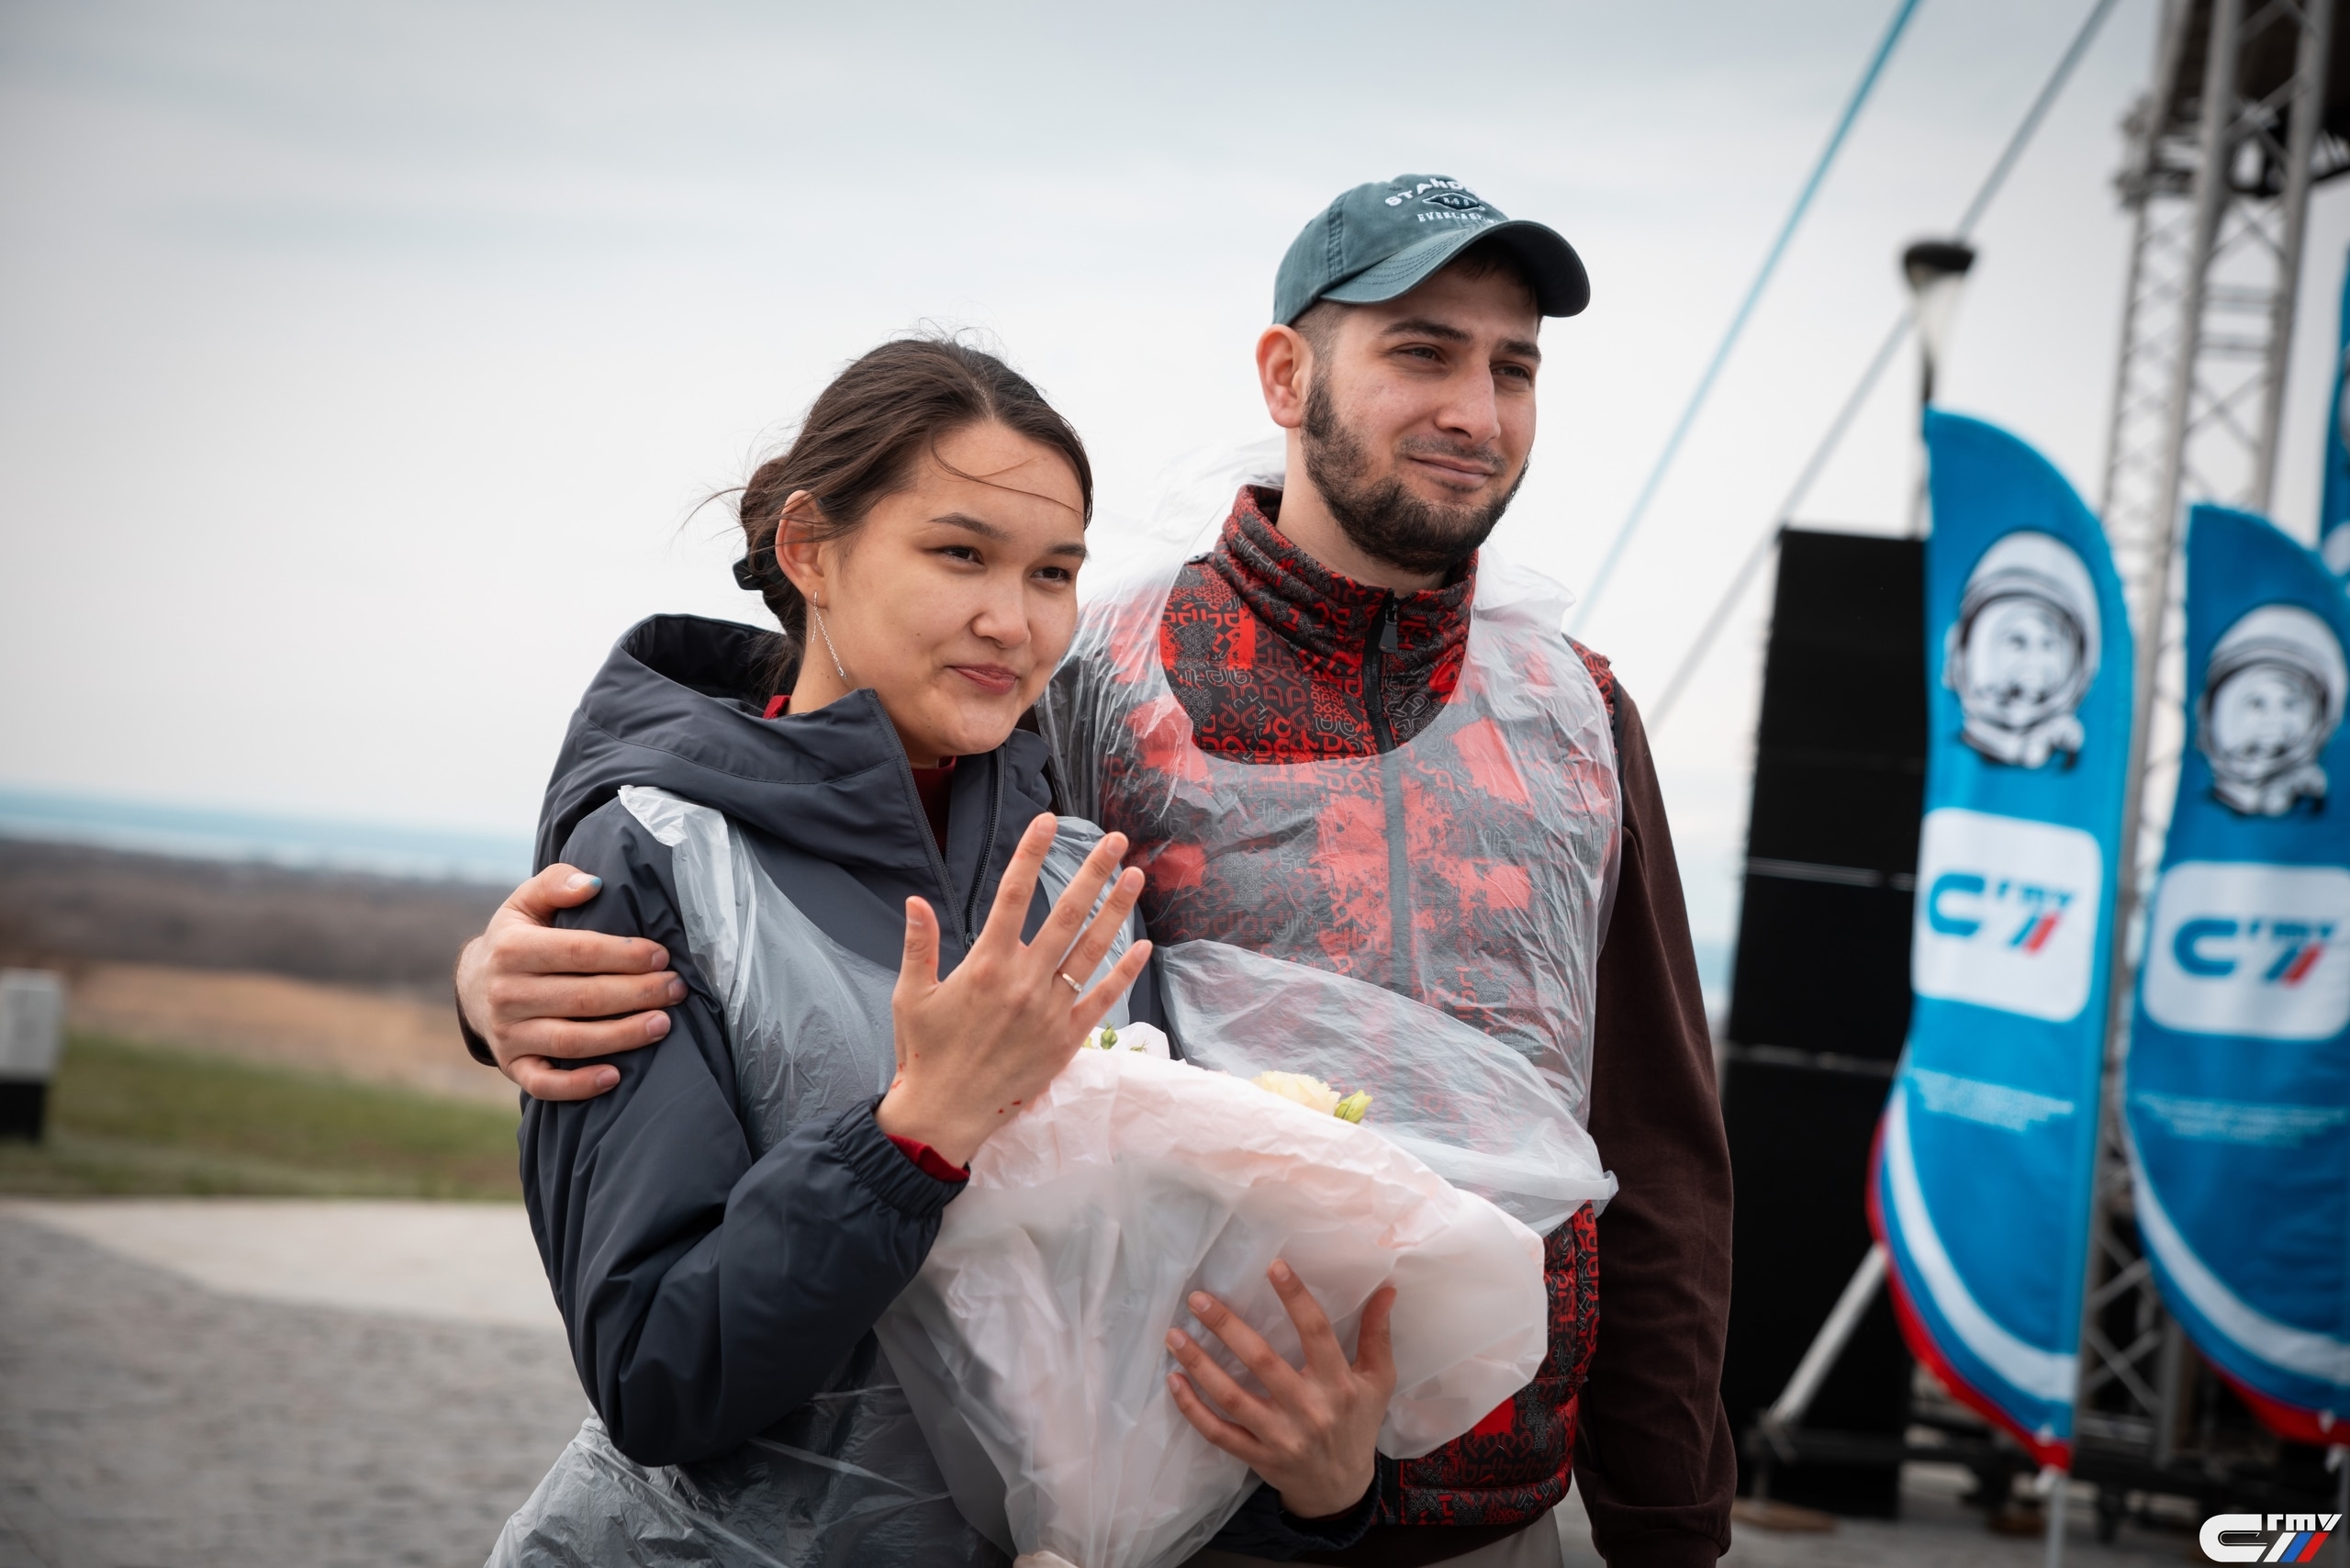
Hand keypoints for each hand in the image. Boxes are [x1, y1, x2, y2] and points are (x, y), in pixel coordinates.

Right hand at [454, 864, 685, 1101]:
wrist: (473, 986)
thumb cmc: (517, 939)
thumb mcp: (526, 903)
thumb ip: (557, 884)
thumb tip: (594, 883)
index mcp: (512, 949)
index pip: (579, 952)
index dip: (625, 955)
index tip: (662, 955)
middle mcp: (506, 993)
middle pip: (583, 998)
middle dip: (638, 994)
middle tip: (676, 989)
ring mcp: (508, 1034)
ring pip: (572, 1042)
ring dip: (623, 1036)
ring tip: (664, 1024)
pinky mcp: (513, 1066)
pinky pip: (545, 1085)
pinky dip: (579, 1085)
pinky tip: (617, 1077)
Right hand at [878, 814, 1150, 1166]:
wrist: (945, 1114)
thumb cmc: (924, 1053)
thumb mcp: (910, 995)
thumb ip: (917, 945)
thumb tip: (915, 900)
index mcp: (985, 964)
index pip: (1013, 895)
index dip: (1031, 854)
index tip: (1046, 821)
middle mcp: (1024, 981)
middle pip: (1066, 914)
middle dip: (1092, 872)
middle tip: (1114, 840)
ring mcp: (1050, 1010)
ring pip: (1091, 950)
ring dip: (1116, 910)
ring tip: (1135, 877)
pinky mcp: (1066, 1039)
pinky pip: (1102, 999)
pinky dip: (1124, 972)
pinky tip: (1142, 946)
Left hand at [1166, 1263, 1397, 1520]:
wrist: (1341, 1490)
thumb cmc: (1357, 1424)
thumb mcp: (1378, 1382)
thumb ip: (1376, 1335)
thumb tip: (1385, 1289)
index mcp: (1339, 1385)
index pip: (1317, 1333)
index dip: (1296, 1298)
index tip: (1273, 1266)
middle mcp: (1308, 1410)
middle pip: (1262, 1362)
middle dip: (1227, 1327)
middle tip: (1198, 1299)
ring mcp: (1279, 1437)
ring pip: (1232, 1398)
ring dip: (1199, 1364)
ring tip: (1174, 1334)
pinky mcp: (1256, 1457)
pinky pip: (1218, 1433)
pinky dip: (1192, 1409)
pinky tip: (1173, 1380)